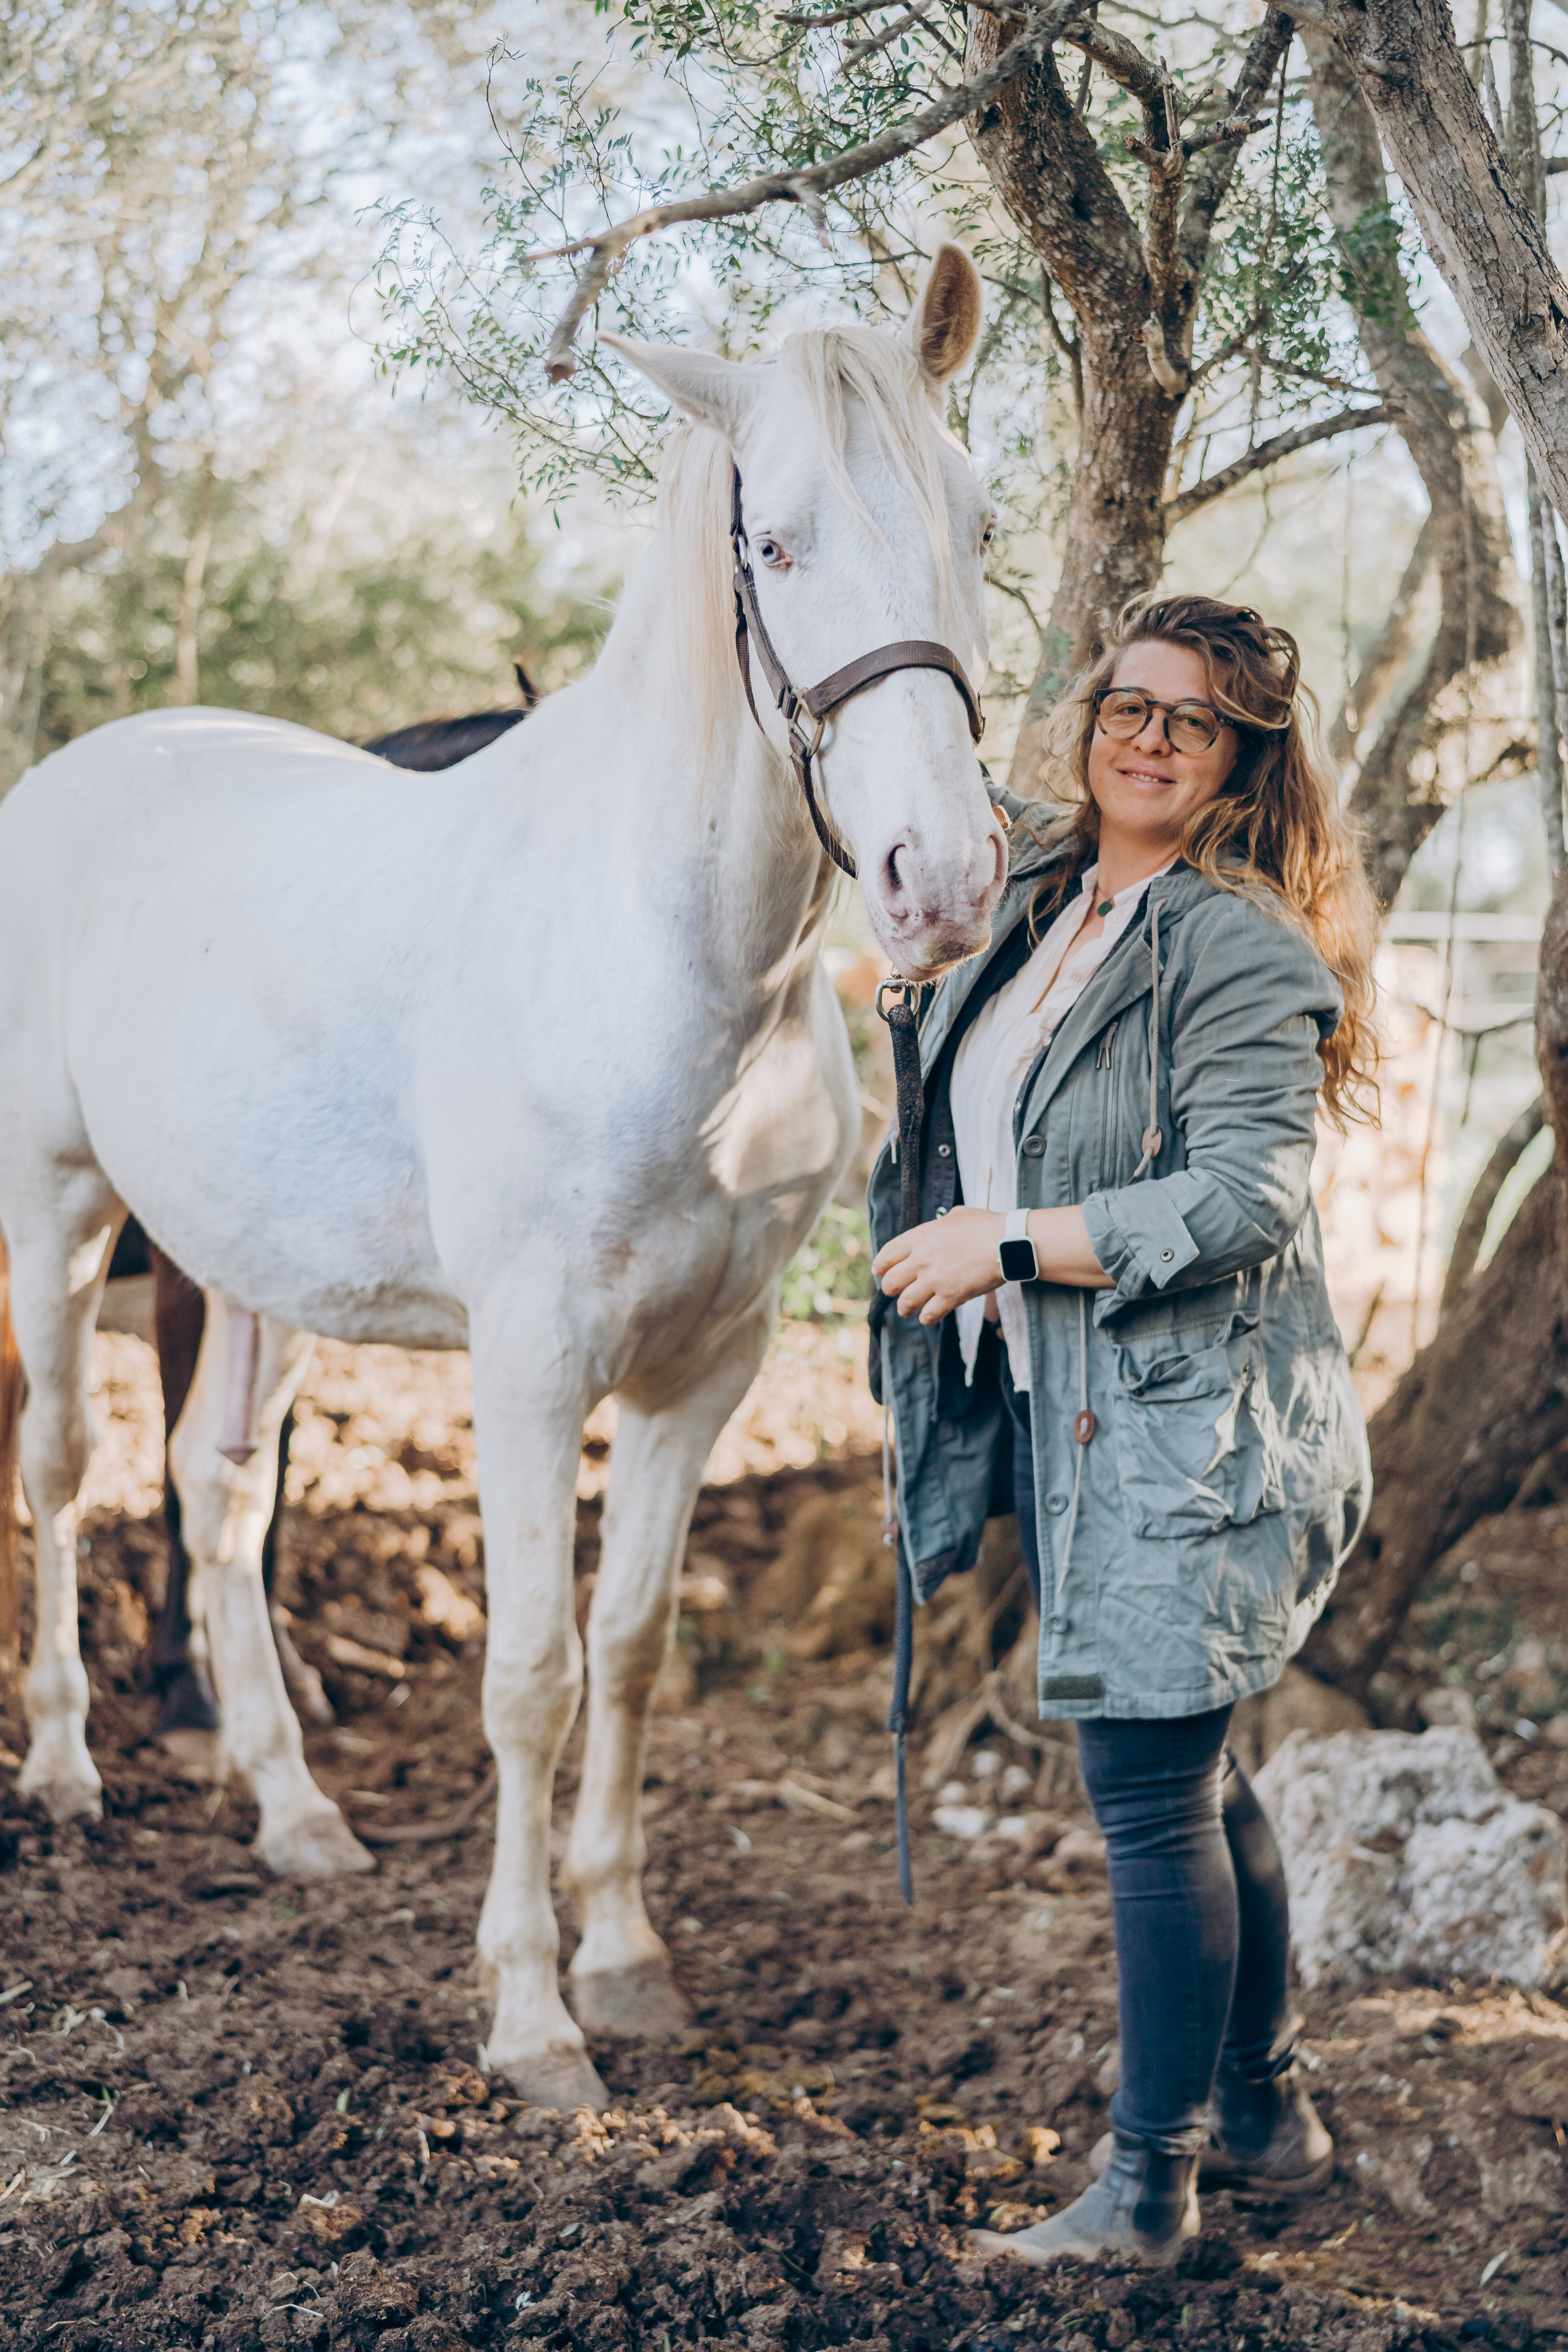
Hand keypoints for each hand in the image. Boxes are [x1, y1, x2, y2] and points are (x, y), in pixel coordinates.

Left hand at [873, 1207, 1004, 1324]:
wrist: (1007, 1242)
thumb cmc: (986, 1225)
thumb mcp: (957, 1215)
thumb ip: (942, 1224)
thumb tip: (941, 1225)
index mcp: (920, 1237)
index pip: (888, 1254)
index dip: (880, 1266)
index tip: (879, 1272)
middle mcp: (921, 1259)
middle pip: (891, 1282)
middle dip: (889, 1289)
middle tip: (894, 1293)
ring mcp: (934, 1280)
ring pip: (905, 1302)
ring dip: (905, 1308)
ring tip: (907, 1311)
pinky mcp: (950, 1297)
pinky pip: (929, 1315)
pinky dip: (926, 1318)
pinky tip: (929, 1318)